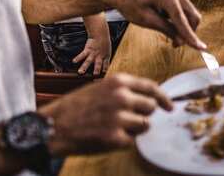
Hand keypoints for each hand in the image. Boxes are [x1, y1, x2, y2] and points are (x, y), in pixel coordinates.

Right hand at [40, 73, 172, 155]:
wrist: (53, 126)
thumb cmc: (76, 107)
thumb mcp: (101, 88)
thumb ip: (124, 90)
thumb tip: (148, 97)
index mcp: (118, 82)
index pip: (151, 87)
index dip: (163, 98)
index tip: (169, 106)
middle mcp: (121, 97)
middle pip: (151, 107)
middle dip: (144, 114)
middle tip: (129, 119)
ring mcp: (119, 117)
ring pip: (144, 125)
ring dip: (135, 128)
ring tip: (115, 127)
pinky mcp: (114, 137)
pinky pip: (132, 141)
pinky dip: (123, 141)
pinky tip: (107, 136)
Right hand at [73, 32, 110, 74]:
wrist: (101, 34)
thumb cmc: (104, 43)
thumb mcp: (108, 51)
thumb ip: (105, 59)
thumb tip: (105, 68)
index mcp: (106, 57)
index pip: (106, 65)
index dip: (105, 70)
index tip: (103, 75)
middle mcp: (100, 56)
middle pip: (98, 64)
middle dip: (96, 70)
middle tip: (95, 75)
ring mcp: (93, 53)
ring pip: (88, 61)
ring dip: (84, 67)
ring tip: (80, 72)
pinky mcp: (88, 49)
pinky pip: (82, 54)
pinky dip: (78, 58)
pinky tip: (74, 61)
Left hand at [104, 0, 205, 49]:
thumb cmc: (130, 4)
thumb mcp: (147, 20)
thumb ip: (166, 29)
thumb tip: (181, 41)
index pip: (184, 21)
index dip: (192, 37)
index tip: (202, 49)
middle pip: (193, 17)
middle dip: (189, 32)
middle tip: (175, 45)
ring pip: (191, 15)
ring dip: (185, 28)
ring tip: (172, 39)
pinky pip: (184, 12)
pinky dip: (181, 22)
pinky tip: (170, 28)